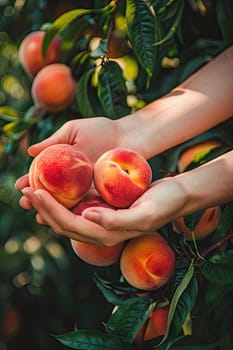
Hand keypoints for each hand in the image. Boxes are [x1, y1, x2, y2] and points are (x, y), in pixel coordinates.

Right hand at [15, 116, 129, 209]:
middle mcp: (71, 180)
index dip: (29, 182)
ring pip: (65, 204)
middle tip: (26, 204)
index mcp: (61, 165)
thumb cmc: (101, 129)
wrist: (127, 136)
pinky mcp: (99, 195)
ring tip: (40, 217)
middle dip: (37, 200)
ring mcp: (84, 189)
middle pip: (51, 193)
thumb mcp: (74, 131)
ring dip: (52, 211)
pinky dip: (74, 212)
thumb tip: (30, 151)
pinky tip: (65, 218)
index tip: (20, 187)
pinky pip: (85, 205)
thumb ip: (54, 141)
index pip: (41, 176)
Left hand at [18, 176, 186, 245]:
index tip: (35, 191)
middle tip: (24, 189)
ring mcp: (101, 221)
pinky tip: (54, 189)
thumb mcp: (145, 212)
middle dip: (42, 208)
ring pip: (67, 217)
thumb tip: (88, 217)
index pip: (70, 225)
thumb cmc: (165, 204)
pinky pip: (77, 208)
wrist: (176, 196)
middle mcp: (101, 231)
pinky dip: (62, 200)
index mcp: (108, 235)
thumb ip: (118, 221)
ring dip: (48, 205)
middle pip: (63, 224)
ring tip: (32, 188)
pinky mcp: (103, 210)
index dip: (50, 210)